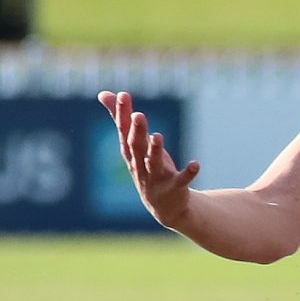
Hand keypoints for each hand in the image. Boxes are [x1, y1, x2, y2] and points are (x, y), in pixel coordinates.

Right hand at [99, 89, 199, 232]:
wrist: (163, 207)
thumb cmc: (147, 167)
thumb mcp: (134, 144)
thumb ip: (120, 118)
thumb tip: (103, 93)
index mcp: (130, 152)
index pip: (123, 131)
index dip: (123, 114)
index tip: (123, 95)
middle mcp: (140, 164)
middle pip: (136, 146)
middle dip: (137, 131)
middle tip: (138, 115)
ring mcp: (156, 177)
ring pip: (153, 163)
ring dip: (155, 150)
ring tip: (157, 136)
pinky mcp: (174, 188)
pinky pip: (181, 180)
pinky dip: (188, 173)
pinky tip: (196, 164)